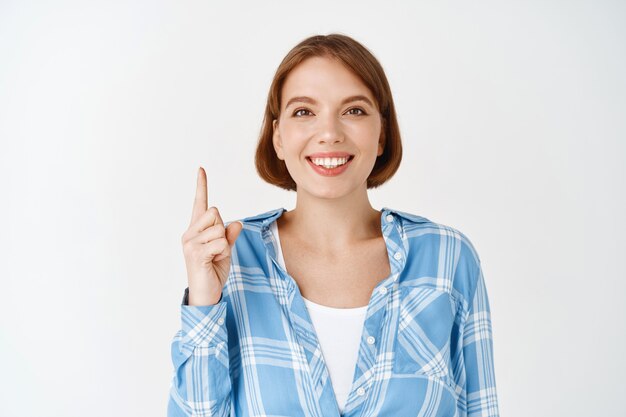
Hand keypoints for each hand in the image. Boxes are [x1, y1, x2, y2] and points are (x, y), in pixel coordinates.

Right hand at [181, 167, 242, 305]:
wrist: (206, 294)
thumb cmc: (213, 271)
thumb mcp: (225, 250)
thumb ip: (230, 235)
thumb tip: (237, 223)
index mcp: (196, 230)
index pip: (200, 204)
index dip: (201, 186)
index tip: (201, 169)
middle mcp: (189, 233)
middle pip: (216, 213)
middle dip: (223, 230)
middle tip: (217, 250)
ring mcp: (190, 242)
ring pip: (219, 228)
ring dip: (224, 244)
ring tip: (215, 258)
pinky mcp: (194, 252)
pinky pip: (220, 242)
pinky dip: (223, 252)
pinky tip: (213, 262)